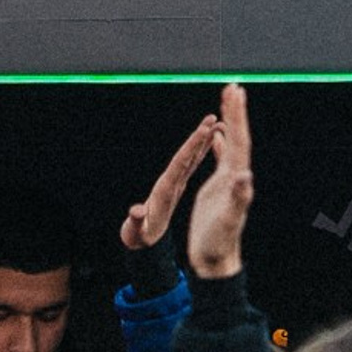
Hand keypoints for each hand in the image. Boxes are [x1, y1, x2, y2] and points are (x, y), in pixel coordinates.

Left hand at [122, 112, 221, 251]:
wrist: (138, 235)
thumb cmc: (140, 234)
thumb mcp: (138, 230)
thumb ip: (137, 220)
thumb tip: (136, 212)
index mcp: (165, 187)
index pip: (180, 162)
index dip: (191, 146)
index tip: (203, 129)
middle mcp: (170, 179)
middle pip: (186, 153)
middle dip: (198, 136)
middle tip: (212, 117)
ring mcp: (174, 180)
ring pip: (191, 156)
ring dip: (202, 140)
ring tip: (214, 122)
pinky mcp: (178, 184)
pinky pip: (192, 165)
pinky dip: (201, 153)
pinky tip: (210, 143)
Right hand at [186, 83, 253, 279]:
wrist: (215, 261)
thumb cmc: (218, 244)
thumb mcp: (227, 221)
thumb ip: (237, 199)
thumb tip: (245, 177)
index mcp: (237, 179)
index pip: (239, 141)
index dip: (237, 117)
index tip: (235, 94)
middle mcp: (236, 176)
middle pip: (238, 137)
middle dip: (236, 111)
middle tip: (233, 86)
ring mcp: (229, 181)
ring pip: (232, 144)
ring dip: (230, 122)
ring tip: (228, 101)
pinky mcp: (219, 188)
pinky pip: (221, 158)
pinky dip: (221, 143)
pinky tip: (219, 135)